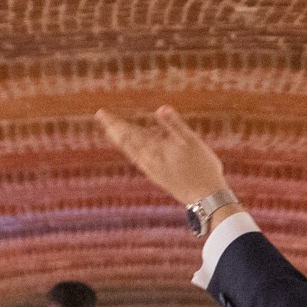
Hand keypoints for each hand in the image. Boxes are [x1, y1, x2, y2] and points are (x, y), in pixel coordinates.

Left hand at [95, 105, 230, 207]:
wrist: (205, 198)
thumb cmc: (202, 168)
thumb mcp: (192, 142)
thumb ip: (175, 125)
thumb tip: (160, 108)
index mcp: (156, 148)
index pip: (130, 132)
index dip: (115, 122)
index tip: (101, 113)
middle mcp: (149, 160)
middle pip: (126, 142)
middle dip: (113, 129)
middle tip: (101, 117)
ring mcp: (152, 170)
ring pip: (131, 152)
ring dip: (120, 140)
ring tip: (111, 131)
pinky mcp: (157, 177)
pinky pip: (138, 161)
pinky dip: (131, 151)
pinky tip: (131, 150)